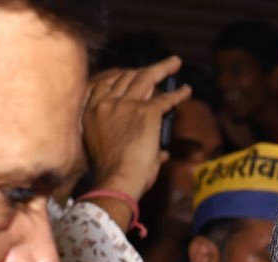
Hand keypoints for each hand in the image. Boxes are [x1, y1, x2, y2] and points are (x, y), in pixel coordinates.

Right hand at [83, 57, 191, 207]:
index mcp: (90, 112)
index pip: (103, 83)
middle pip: (125, 77)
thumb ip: (132, 148)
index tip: (129, 74)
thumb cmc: (112, 175)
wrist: (116, 180)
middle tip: (156, 67)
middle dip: (141, 69)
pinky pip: (165, 99)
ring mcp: (125, 105)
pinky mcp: (145, 112)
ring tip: (174, 63)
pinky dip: (178, 94)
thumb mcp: (107, 153)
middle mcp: (105, 103)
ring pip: (145, 78)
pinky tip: (187, 90)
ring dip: (162, 69)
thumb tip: (162, 154)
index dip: (119, 76)